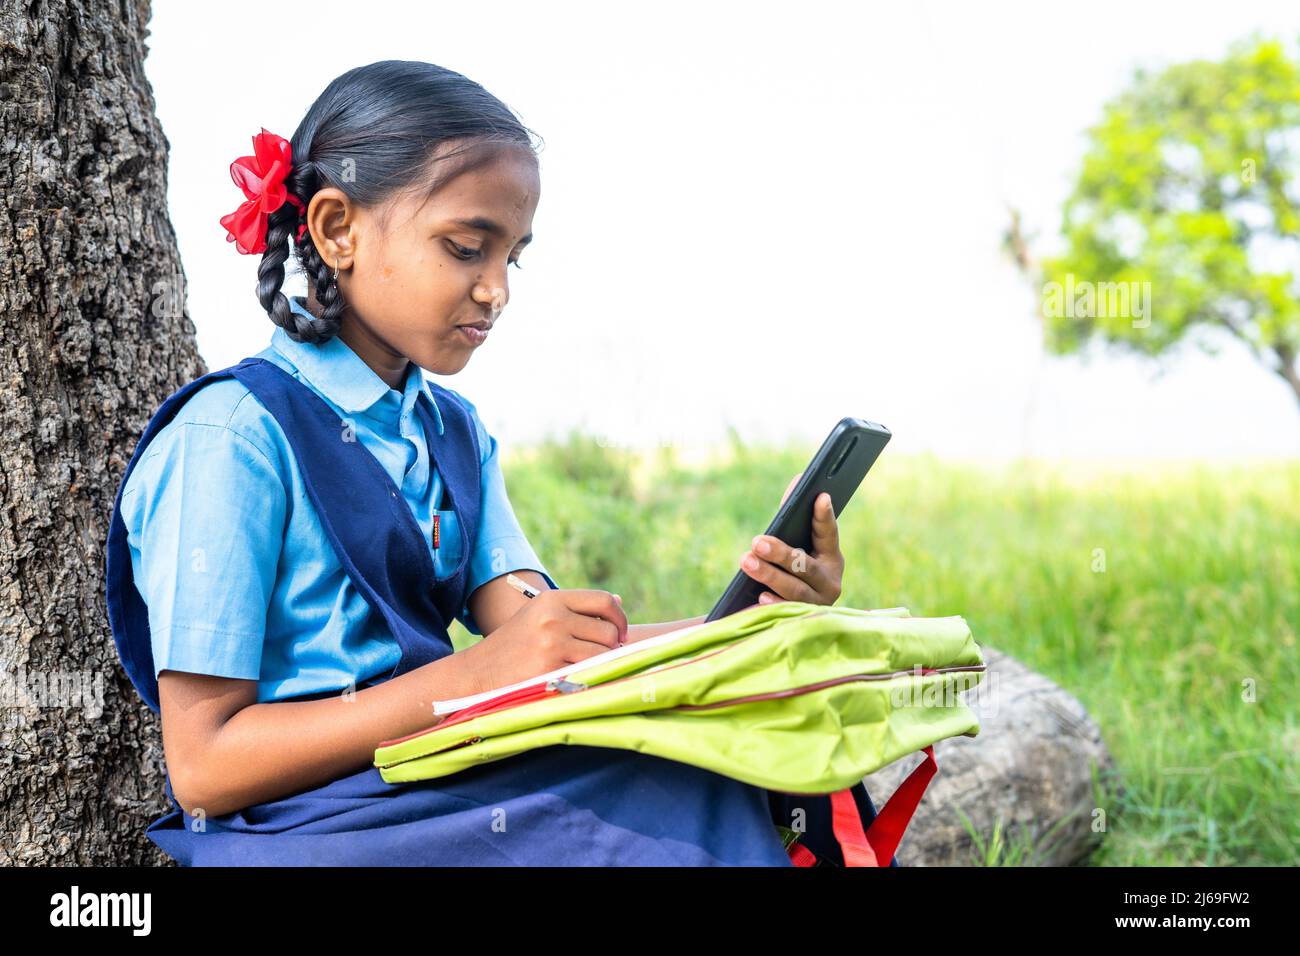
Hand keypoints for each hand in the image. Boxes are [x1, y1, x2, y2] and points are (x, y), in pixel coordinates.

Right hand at [462, 588, 627, 691]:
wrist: (478, 673)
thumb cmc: (514, 646)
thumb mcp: (539, 615)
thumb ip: (577, 609)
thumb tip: (618, 600)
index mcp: (552, 599)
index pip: (604, 601)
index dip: (619, 619)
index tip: (621, 634)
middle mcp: (553, 617)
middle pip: (608, 631)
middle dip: (611, 647)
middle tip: (601, 658)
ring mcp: (552, 643)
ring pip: (603, 654)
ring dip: (601, 665)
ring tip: (585, 669)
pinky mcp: (550, 669)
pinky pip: (588, 674)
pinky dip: (589, 679)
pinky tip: (576, 681)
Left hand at [738, 472, 843, 607]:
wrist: (789, 618)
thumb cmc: (791, 569)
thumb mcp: (794, 544)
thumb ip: (792, 516)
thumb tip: (797, 481)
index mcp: (831, 558)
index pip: (829, 534)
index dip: (824, 516)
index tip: (820, 496)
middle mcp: (830, 582)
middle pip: (806, 567)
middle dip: (781, 553)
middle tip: (756, 541)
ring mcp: (818, 605)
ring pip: (796, 591)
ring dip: (770, 575)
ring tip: (748, 562)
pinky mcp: (803, 623)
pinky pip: (788, 614)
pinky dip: (774, 604)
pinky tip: (759, 597)